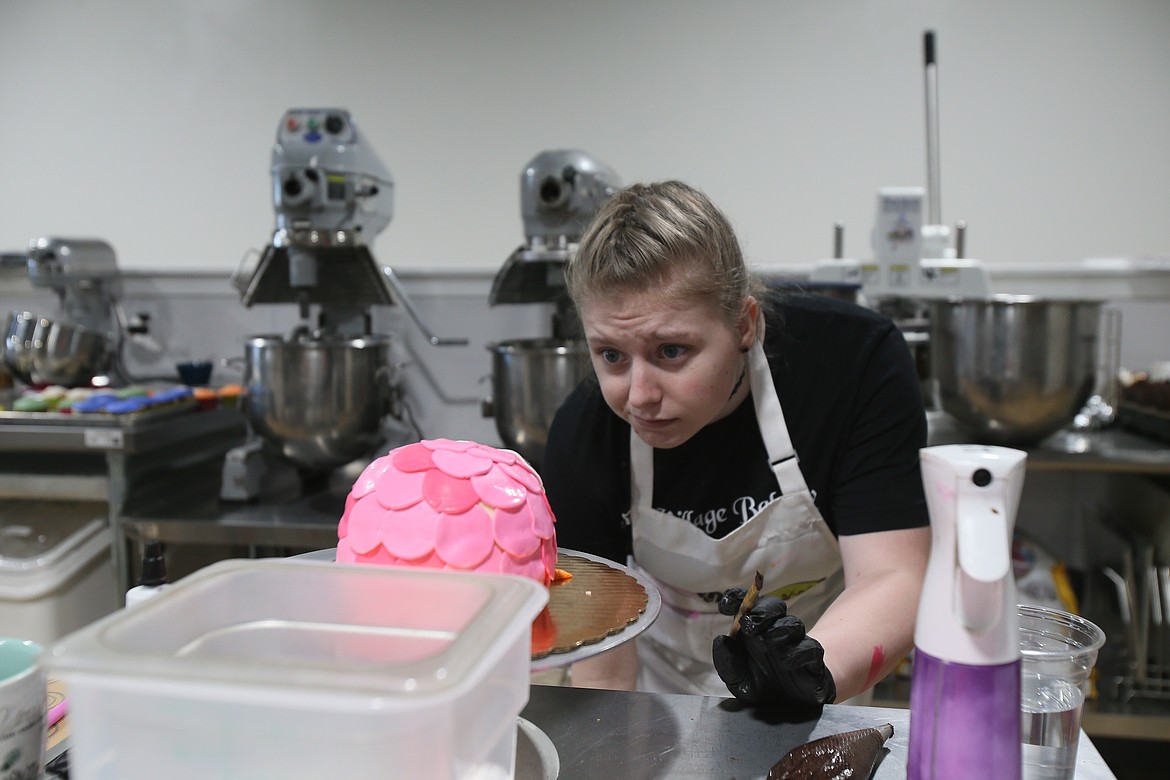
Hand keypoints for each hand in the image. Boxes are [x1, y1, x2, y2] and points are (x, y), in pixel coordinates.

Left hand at [712, 588, 836, 706]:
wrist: (790, 708)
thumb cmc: (761, 686)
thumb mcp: (738, 680)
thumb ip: (726, 663)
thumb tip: (721, 640)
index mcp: (753, 630)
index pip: (746, 604)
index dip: (737, 598)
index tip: (725, 605)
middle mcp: (774, 630)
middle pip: (773, 606)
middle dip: (761, 611)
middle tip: (748, 625)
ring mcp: (795, 642)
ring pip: (792, 624)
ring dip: (779, 628)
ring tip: (768, 640)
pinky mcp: (813, 659)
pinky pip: (811, 647)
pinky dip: (799, 652)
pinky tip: (786, 662)